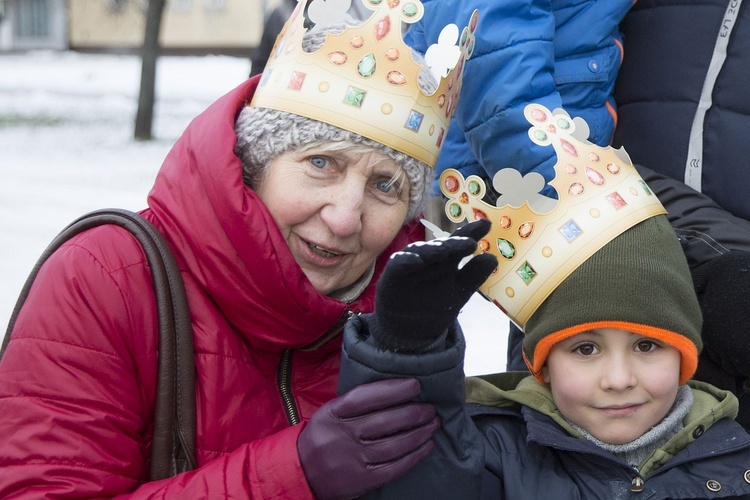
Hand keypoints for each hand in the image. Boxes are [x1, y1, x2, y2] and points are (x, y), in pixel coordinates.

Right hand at [298, 378, 437, 498]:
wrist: (301, 472)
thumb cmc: (323, 436)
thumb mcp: (329, 413)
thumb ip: (355, 402)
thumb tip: (395, 387)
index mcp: (333, 414)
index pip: (365, 397)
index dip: (392, 390)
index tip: (415, 385)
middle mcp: (342, 436)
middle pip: (384, 422)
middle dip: (414, 413)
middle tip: (431, 408)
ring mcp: (351, 460)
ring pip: (393, 445)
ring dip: (419, 434)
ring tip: (433, 424)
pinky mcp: (361, 480)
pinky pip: (393, 468)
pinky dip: (414, 457)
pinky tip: (426, 447)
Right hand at [370, 218, 496, 351]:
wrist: (410, 332)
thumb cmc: (434, 308)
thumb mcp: (459, 293)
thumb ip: (474, 276)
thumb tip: (492, 258)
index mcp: (447, 261)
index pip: (460, 243)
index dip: (472, 233)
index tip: (486, 225)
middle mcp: (430, 259)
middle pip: (443, 246)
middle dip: (455, 243)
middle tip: (469, 243)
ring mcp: (411, 264)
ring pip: (421, 251)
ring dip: (433, 249)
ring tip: (444, 249)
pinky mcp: (393, 274)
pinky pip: (399, 264)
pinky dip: (406, 261)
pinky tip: (416, 261)